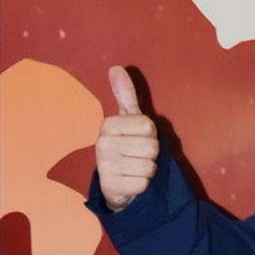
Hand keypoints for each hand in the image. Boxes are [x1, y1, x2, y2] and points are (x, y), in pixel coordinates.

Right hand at [95, 66, 159, 211]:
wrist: (114, 181)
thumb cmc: (127, 143)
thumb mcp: (127, 118)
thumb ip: (125, 94)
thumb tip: (116, 68)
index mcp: (109, 125)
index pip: (148, 125)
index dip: (151, 133)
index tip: (139, 136)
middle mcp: (102, 144)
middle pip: (152, 146)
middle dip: (152, 152)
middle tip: (138, 153)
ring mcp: (105, 166)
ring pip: (149, 165)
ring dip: (148, 168)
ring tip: (135, 166)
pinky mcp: (112, 186)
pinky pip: (144, 182)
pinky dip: (143, 183)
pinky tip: (131, 179)